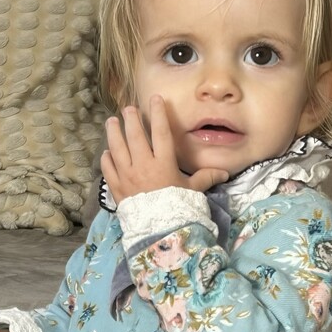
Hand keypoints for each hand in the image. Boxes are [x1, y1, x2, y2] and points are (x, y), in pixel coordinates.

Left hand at [101, 95, 227, 202]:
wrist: (159, 232)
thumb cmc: (178, 209)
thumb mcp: (193, 192)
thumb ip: (205, 178)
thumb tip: (224, 173)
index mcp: (163, 163)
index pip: (160, 132)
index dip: (158, 113)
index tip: (154, 99)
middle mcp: (143, 165)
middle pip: (134, 135)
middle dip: (130, 119)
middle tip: (128, 108)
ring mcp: (127, 176)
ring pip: (117, 148)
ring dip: (113, 133)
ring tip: (111, 122)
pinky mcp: (117, 188)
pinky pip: (108, 168)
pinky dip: (107, 158)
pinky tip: (107, 152)